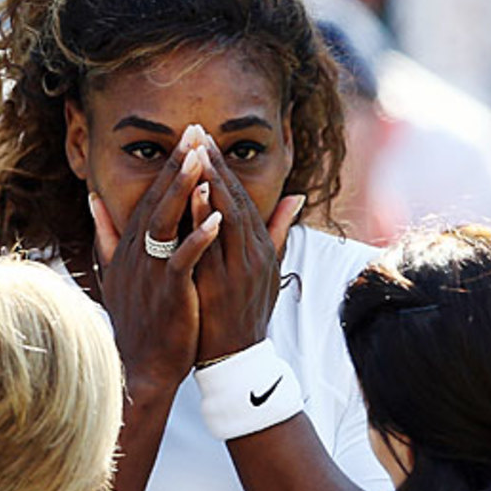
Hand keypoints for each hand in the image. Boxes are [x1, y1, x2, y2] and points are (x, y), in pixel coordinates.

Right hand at [88, 140, 221, 395]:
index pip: (149, 197)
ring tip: (202, 160)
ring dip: (184, 189)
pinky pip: (182, 260)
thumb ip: (106, 234)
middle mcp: (136, 254)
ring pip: (165, 222)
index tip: (185, 139)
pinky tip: (214, 217)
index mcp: (129, 247)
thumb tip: (94, 200)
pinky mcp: (167, 293)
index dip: (167, 167)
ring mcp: (150, 273)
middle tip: (194, 132)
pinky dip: (197, 238)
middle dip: (176, 165)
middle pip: (156, 200)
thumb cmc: (136, 319)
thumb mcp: (114, 271)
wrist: (141, 366)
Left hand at [184, 126, 303, 361]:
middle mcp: (253, 253)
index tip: (206, 140)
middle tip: (196, 131)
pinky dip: (206, 218)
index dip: (224, 166)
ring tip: (195, 151)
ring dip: (211, 181)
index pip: (241, 197)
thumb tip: (296, 196)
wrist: (236, 359)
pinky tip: (194, 194)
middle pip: (234, 198)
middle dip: (215, 163)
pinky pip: (214, 245)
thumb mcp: (269, 270)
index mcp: (261, 247)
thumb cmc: (247, 312)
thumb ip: (278, 232)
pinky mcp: (224, 284)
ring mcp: (239, 268)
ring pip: (227, 216)